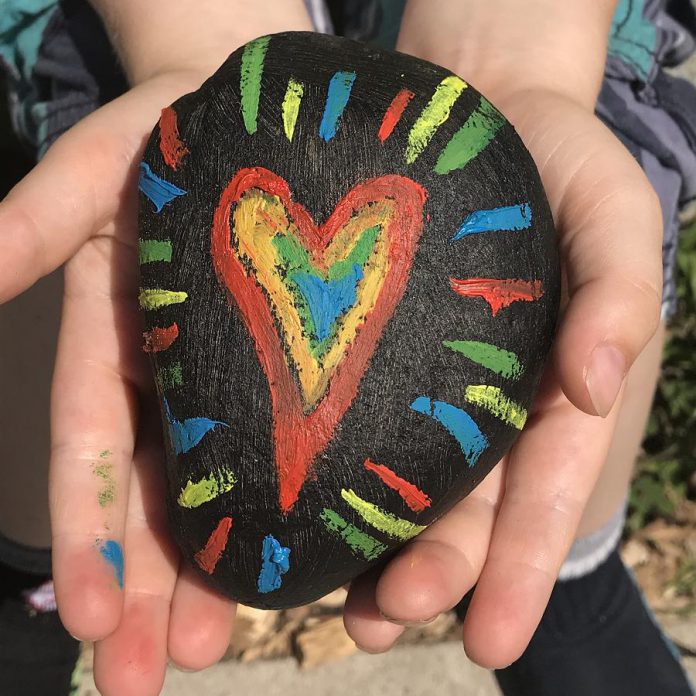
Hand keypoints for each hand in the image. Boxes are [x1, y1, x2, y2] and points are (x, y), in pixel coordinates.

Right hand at [1, 70, 238, 694]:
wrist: (247, 115)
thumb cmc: (163, 134)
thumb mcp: (94, 170)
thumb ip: (36, 222)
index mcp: (115, 340)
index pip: (95, 449)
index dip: (89, 530)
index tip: (93, 617)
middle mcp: (169, 374)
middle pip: (151, 494)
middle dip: (147, 587)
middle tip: (154, 675)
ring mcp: (228, 378)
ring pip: (214, 489)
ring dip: (209, 572)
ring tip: (218, 648)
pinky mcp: (289, 368)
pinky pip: (283, 447)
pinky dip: (280, 508)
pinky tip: (297, 566)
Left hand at [341, 88, 662, 665]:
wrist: (479, 109)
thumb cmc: (558, 165)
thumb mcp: (612, 214)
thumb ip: (618, 295)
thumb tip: (593, 385)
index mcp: (550, 389)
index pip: (541, 491)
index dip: (522, 566)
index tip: (493, 637)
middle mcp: (487, 403)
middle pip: (464, 508)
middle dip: (433, 573)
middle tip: (386, 622)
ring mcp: (426, 379)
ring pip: (403, 485)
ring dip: (375, 553)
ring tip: (345, 610)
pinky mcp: (370, 347)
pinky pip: (351, 418)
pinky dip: (331, 473)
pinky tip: (302, 514)